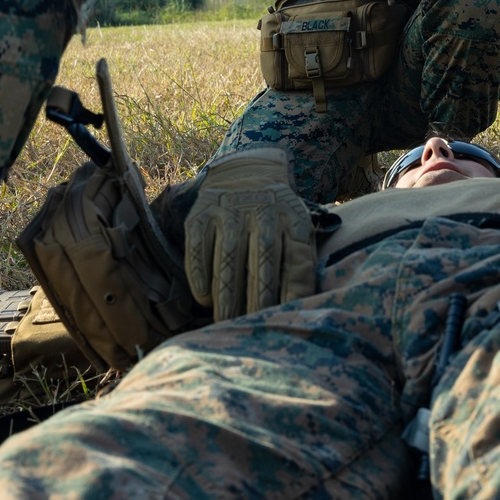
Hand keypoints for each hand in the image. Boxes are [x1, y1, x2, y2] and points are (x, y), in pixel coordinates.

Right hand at [184, 148, 315, 319]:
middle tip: (249, 329)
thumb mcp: (297, 229)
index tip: (288, 317)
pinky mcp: (201, 214)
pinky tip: (204, 297)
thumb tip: (300, 306)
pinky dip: (200, 275)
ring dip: (226, 295)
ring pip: (228, 259)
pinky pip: (198, 248)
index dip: (293, 291)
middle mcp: (262, 212)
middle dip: (257, 300)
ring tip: (224, 322)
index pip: (297, 259)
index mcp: (292, 219)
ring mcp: (230, 211)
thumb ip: (301, 263)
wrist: (246, 170)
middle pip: (262, 261)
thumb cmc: (276, 216)